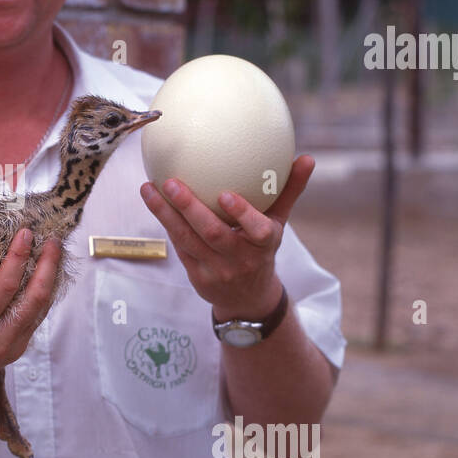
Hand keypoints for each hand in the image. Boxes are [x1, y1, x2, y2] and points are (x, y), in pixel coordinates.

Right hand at [0, 229, 62, 398]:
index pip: (5, 287)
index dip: (18, 258)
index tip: (26, 233)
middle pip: (34, 298)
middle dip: (47, 266)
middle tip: (52, 239)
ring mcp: (11, 348)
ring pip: (41, 309)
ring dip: (51, 279)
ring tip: (54, 252)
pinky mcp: (18, 350)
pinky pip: (37, 319)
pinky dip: (45, 295)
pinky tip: (46, 275)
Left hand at [139, 155, 314, 319]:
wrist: (248, 299)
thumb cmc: (262, 249)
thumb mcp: (278, 224)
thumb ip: (288, 191)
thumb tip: (308, 158)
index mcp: (264, 245)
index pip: (258, 231)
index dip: (242, 214)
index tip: (225, 195)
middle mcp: (241, 259)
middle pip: (213, 234)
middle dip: (190, 208)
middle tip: (171, 182)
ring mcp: (216, 270)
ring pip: (187, 240)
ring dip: (165, 214)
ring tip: (148, 188)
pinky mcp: (197, 276)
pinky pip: (180, 246)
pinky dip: (166, 224)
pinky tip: (153, 201)